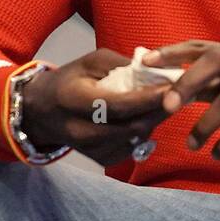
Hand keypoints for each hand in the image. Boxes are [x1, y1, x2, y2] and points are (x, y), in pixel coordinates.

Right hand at [21, 50, 172, 165]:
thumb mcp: (91, 62)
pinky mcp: (98, 159)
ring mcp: (89, 148)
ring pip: (134, 139)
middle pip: (130, 126)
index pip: (118, 105)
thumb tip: (157, 71)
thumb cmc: (71, 80)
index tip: (172, 87)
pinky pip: (130, 150)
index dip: (148, 99)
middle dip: (158, 111)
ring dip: (153, 122)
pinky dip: (143, 135)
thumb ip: (122, 64)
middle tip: (178, 96)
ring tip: (162, 105)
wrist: (41, 111)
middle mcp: (79, 129)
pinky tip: (144, 120)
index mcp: (74, 99)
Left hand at [145, 41, 219, 158]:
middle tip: (167, 107)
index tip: (145, 62)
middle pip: (217, 63)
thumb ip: (208, 85)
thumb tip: (165, 90)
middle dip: (189, 83)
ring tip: (193, 144)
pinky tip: (217, 153)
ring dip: (206, 124)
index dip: (172, 52)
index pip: (201, 46)